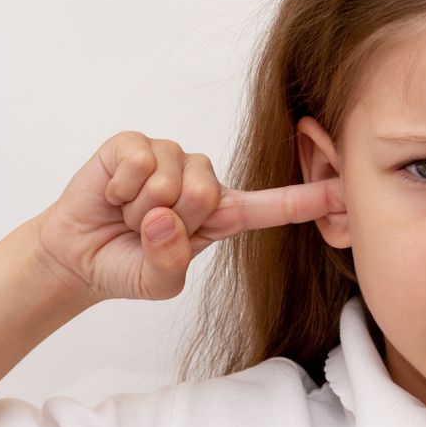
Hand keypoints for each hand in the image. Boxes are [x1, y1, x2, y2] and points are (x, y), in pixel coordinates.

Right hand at [34, 131, 343, 301]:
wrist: (78, 256)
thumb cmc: (129, 264)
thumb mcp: (160, 282)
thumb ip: (171, 262)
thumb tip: (166, 217)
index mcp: (225, 214)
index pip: (276, 205)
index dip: (311, 199)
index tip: (346, 192)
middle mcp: (205, 180)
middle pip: (209, 193)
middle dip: (172, 220)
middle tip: (151, 229)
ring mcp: (173, 157)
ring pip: (173, 178)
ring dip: (142, 208)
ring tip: (132, 215)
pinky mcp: (137, 144)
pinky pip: (141, 162)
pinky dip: (122, 189)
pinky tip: (115, 195)